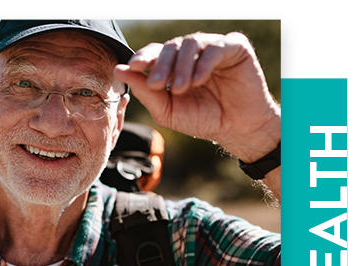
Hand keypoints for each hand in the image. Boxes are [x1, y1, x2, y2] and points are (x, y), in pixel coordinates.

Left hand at [114, 32, 279, 163]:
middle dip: (161, 65)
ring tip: (180, 89)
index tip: (132, 66)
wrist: (237, 130)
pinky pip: (215, 48)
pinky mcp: (234, 48)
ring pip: (191, 43)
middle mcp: (193, 54)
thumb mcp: (168, 111)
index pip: (156, 54)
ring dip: (181, 66)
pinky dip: (203, 63)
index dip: (143, 57)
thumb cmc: (203, 121)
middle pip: (171, 46)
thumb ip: (146, 92)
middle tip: (158, 84)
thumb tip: (119, 70)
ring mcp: (213, 48)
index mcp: (176, 66)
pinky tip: (198, 80)